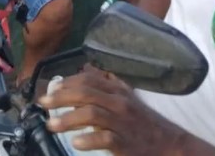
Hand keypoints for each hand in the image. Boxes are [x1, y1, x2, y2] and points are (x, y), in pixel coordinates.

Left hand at [39, 69, 193, 155]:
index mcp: (117, 90)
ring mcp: (123, 123)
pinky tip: (76, 143)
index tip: (51, 87)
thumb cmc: (143, 121)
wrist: (171, 145)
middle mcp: (119, 103)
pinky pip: (105, 139)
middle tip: (43, 103)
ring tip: (51, 125)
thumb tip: (85, 68)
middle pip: (85, 93)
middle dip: (60, 97)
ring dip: (67, 119)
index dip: (66, 82)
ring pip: (91, 114)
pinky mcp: (127, 143)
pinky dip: (89, 139)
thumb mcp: (126, 97)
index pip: (88, 79)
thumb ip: (106, 84)